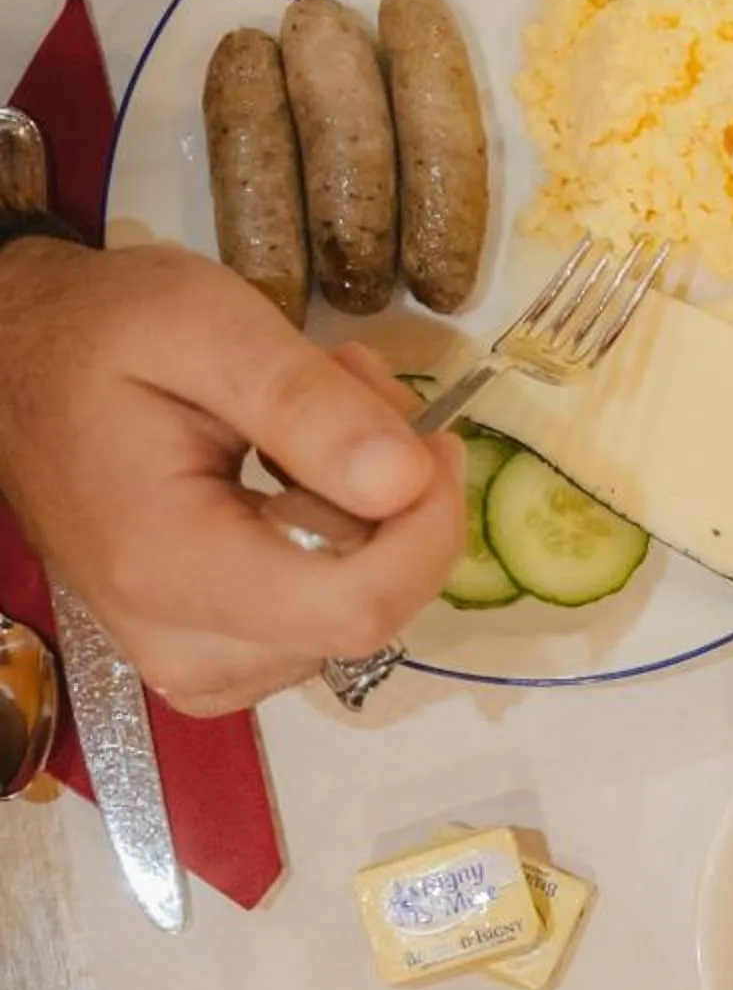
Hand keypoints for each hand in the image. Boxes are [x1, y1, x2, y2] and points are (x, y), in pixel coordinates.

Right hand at [0, 238, 461, 713]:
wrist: (16, 369)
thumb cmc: (99, 335)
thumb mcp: (203, 323)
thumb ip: (305, 404)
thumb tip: (406, 482)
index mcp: (172, 567)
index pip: (357, 610)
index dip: (426, 533)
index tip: (434, 443)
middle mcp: (182, 646)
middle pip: (364, 614)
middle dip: (392, 502)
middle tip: (353, 388)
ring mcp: (194, 666)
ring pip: (352, 618)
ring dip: (365, 514)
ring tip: (312, 414)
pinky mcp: (211, 659)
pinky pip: (318, 621)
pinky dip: (334, 544)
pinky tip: (296, 473)